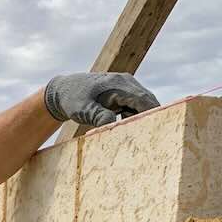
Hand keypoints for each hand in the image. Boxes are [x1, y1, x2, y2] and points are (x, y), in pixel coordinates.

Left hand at [44, 72, 159, 126]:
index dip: (153, 114)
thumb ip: (98, 116)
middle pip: (147, 102)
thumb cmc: (72, 100)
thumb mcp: (83, 110)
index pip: (144, 100)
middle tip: (152, 138)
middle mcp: (126, 82)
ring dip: (140, 119)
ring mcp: (126, 86)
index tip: (157, 130)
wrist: (63, 91)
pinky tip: (125, 128)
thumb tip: (112, 125)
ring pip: (142, 104)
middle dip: (150, 118)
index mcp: (118, 84)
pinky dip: (133, 117)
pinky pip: (135, 106)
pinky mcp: (123, 93)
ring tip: (136, 136)